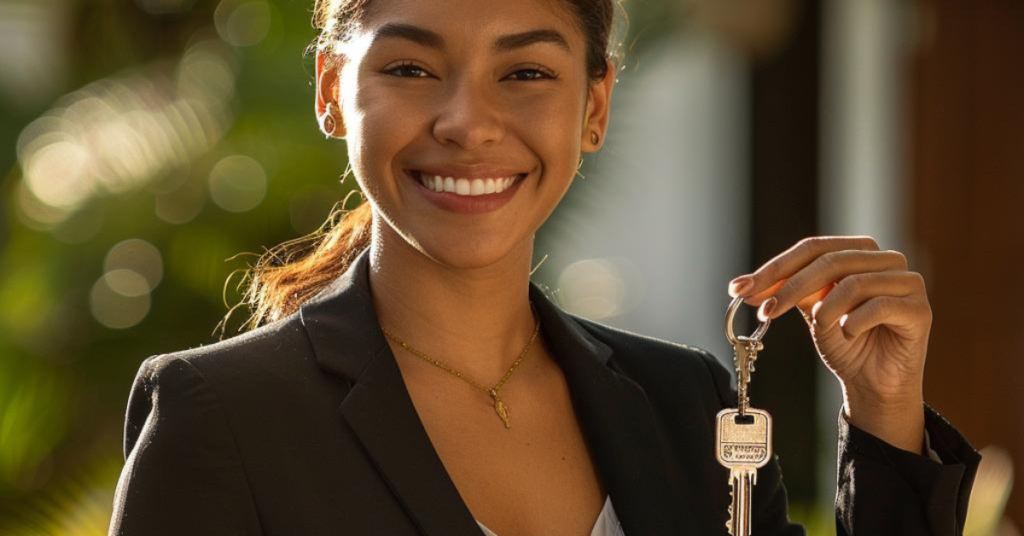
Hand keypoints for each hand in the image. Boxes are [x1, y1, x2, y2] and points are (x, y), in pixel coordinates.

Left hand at [727, 236, 930, 453]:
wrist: (874, 382)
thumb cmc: (846, 343)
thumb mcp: (810, 311)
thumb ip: (787, 292)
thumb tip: (744, 285)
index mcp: (857, 253)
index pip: (811, 249)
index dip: (775, 268)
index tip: (741, 288)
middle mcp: (884, 260)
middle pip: (829, 260)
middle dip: (790, 285)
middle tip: (765, 310)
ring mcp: (906, 282)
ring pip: (853, 282)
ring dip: (824, 307)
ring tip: (817, 326)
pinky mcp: (918, 309)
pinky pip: (879, 306)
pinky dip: (854, 321)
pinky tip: (847, 333)